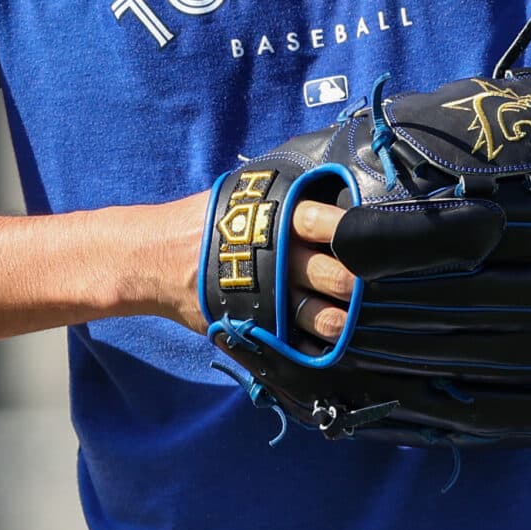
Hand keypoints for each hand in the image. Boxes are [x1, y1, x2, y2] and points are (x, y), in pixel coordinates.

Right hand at [143, 190, 356, 336]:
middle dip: (357, 282)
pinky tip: (328, 342)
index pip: (328, 224)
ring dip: (344, 320)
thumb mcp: (248, 194)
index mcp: (280, 219)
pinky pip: (298, 343)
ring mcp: (270, 297)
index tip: (372, 239)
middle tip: (368, 284)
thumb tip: (340, 184)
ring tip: (351, 318)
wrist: (158, 257)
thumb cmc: (213, 220)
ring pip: (324, 317)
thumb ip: (290, 195)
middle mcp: (280, 258)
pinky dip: (317, 345)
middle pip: (336, 276)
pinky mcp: (257, 326)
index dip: (353, 233)